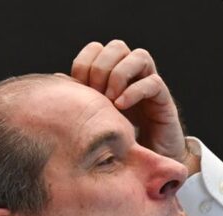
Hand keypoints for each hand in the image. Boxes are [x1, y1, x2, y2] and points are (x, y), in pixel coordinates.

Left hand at [70, 40, 196, 172]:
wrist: (139, 162)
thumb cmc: (113, 139)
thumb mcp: (90, 117)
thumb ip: (78, 97)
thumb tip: (59, 78)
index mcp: (110, 74)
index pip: (96, 49)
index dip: (85, 63)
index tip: (79, 87)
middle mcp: (131, 74)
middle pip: (117, 46)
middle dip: (101, 67)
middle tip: (95, 93)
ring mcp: (148, 84)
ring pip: (140, 56)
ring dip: (118, 75)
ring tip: (109, 99)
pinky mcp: (163, 100)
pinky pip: (153, 82)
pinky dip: (134, 91)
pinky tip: (120, 106)